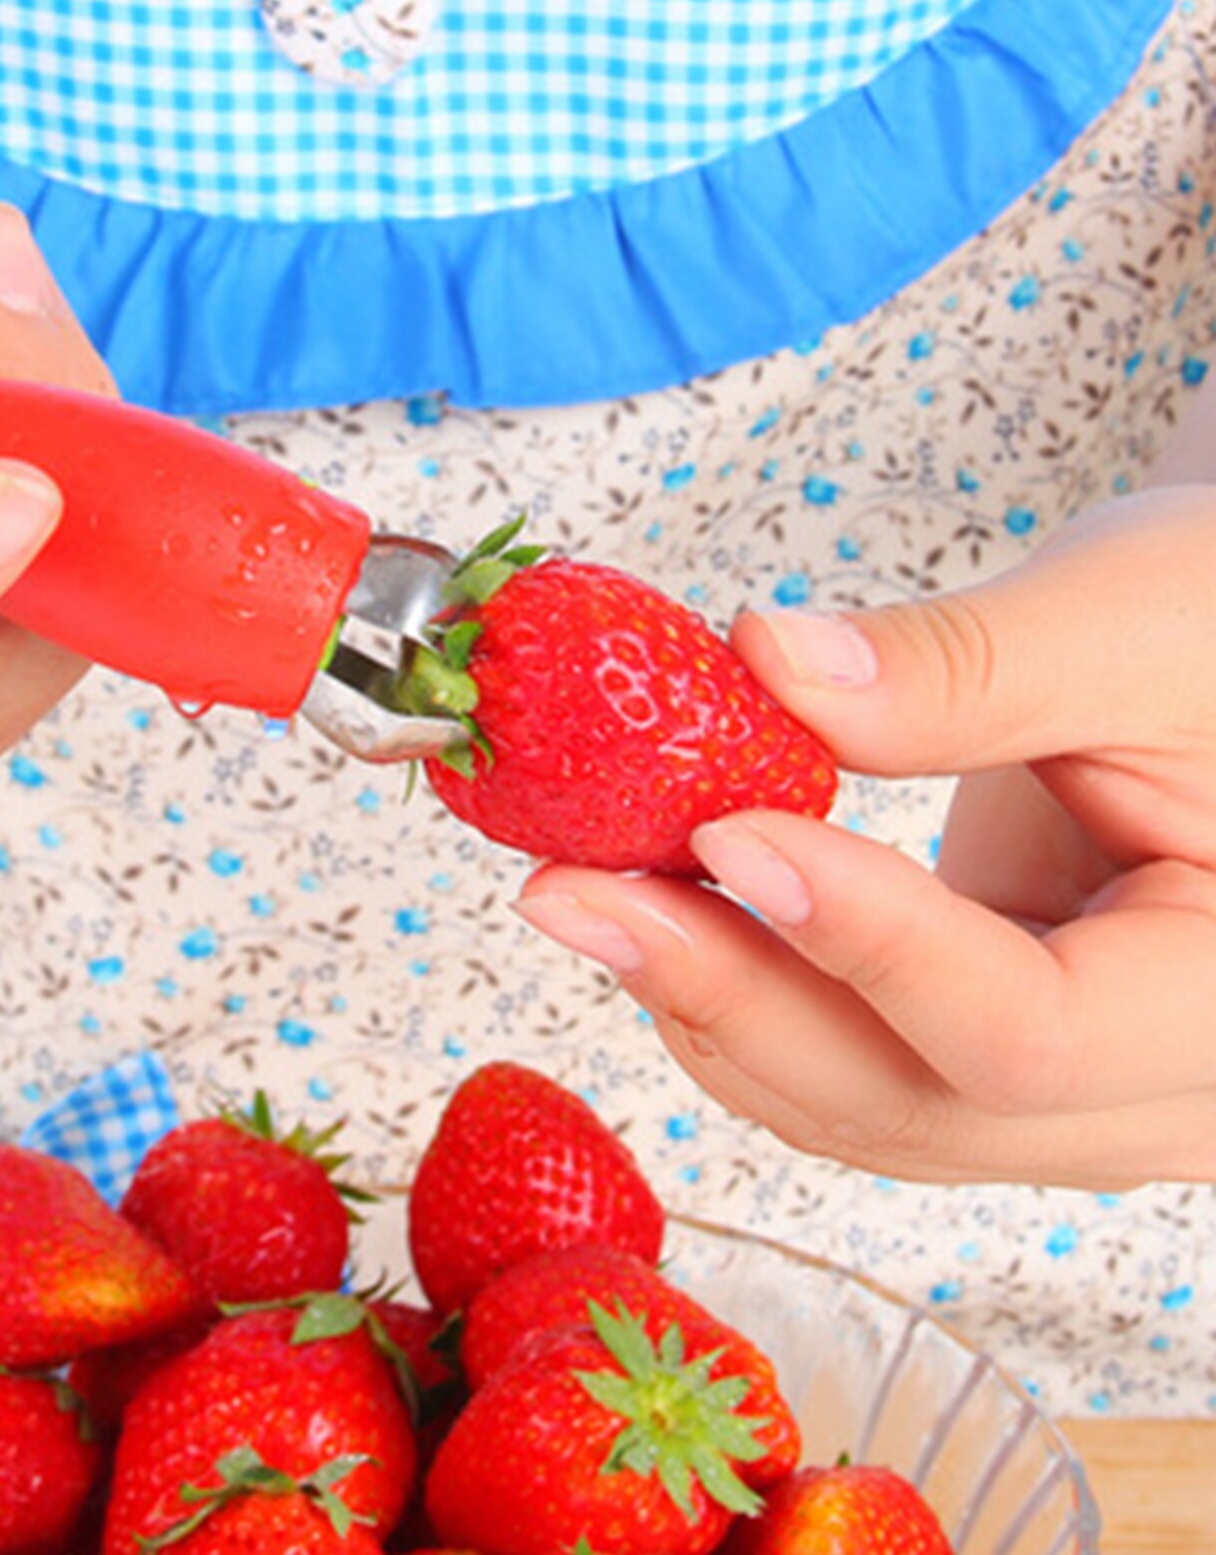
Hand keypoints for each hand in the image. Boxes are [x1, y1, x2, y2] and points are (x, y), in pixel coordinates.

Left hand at [516, 484, 1215, 1188]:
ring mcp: (1071, 1099)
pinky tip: (655, 914)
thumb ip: (962, 665)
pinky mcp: (989, 1060)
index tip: (722, 832)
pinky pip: (851, 1067)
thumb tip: (761, 663)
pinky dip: (744, 997)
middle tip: (569, 894)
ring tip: (585, 896)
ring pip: (863, 1107)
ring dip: (711, 1005)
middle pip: (918, 1106)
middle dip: (728, 994)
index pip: (1030, 1032)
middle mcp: (1160, 1096)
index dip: (862, 944)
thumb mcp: (1136, 618)